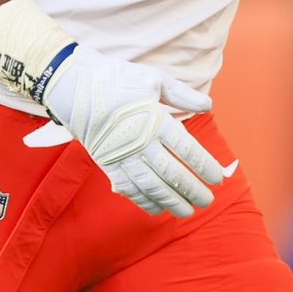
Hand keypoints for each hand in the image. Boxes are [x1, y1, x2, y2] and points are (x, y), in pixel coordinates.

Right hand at [40, 41, 225, 217]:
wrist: (75, 87)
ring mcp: (122, 156)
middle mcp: (140, 141)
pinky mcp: (107, 164)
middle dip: (191, 189)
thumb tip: (208, 105)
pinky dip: (144, 201)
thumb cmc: (118, 80)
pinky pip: (128, 189)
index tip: (217, 178)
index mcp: (155, 119)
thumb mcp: (154, 79)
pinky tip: (158, 209)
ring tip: (187, 212)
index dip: (204, 166)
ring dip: (170, 201)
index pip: (186, 149)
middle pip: (171, 173)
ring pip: (151, 186)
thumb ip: (182, 95)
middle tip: (207, 200)